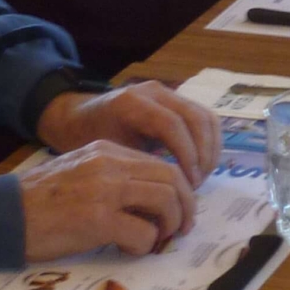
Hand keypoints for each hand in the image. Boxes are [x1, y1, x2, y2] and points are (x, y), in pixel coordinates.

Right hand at [17, 140, 196, 259]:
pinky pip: (143, 232)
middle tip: (181, 229)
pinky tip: (127, 248)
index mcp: (106, 151)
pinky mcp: (97, 219)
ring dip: (169, 225)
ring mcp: (105, 191)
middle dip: (185, 207)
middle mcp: (110, 165)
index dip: (178, 189)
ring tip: (156, 240)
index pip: (160, 164)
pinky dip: (144, 245)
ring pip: (165, 201)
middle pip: (172, 179)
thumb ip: (112, 178)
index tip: (178, 210)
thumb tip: (147, 201)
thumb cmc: (37, 201)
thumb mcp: (79, 173)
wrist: (2, 214)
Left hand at [36, 82, 219, 188]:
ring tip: (201, 176)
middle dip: (203, 154)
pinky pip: (204, 117)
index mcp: (132, 103)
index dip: (186, 155)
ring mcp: (168, 93)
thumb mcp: (107, 156)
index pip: (172, 125)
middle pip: (196, 118)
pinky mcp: (177, 100)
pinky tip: (201, 165)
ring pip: (206, 116)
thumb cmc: (89, 140)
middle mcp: (154, 92)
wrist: (79, 117)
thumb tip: (166, 198)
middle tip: (197, 183)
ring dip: (210, 149)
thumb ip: (137, 169)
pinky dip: (209, 141)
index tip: (189, 184)